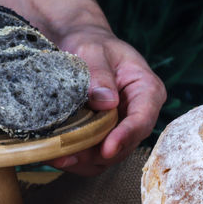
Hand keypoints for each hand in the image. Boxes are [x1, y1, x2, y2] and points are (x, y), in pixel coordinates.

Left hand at [0, 0, 166, 175]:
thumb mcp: (92, 49)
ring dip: (84, 161)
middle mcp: (139, 113)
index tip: (106, 148)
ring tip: (57, 156)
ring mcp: (121, 128)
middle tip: (68, 156)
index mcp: (147, 90)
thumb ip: (98, 73)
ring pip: (109, 157)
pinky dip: (76, 159)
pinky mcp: (103, 136)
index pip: (143, 119)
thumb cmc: (90, 42)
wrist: (77, 45)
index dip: (126, 136)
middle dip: (98, 154)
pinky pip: (93, 157)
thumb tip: (106, 102)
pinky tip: (55, 153)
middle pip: (126, 144)